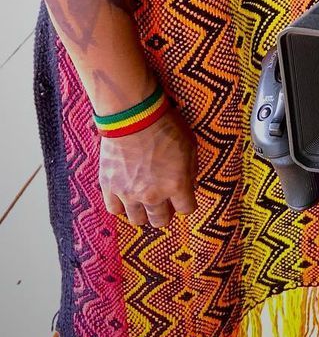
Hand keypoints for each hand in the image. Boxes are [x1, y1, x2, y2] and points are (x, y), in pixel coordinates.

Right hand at [99, 106, 196, 227]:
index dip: (186, 204)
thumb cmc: (166, 126)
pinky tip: (126, 196)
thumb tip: (189, 186)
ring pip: (137, 220)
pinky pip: (114, 209)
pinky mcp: (109, 187)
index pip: (186, 210)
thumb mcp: (190, 146)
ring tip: (145, 201)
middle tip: (164, 202)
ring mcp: (129, 193)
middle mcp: (153, 195)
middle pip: (161, 220)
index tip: (184, 198)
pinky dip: (122, 206)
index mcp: (176, 185)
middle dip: (165, 213)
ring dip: (143, 213)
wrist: (133, 115)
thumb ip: (190, 171)